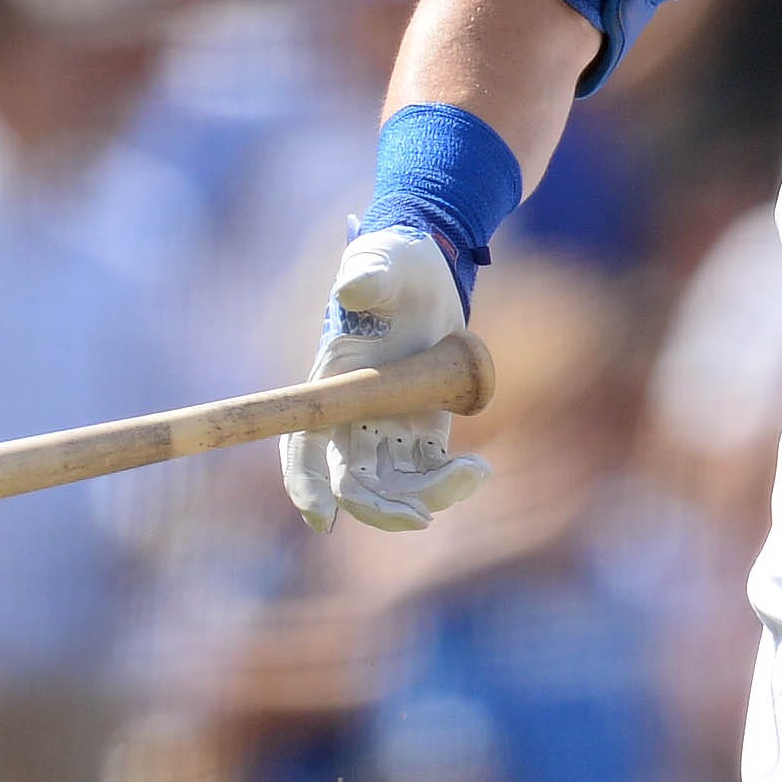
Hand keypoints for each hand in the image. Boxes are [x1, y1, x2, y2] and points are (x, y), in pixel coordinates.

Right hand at [281, 228, 490, 534]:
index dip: (305, 482)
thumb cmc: (395, 267)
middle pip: (351, 482)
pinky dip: (451, 483)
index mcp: (330, 384)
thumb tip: (352, 290)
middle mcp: (352, 416)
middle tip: (421, 517)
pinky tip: (479, 470)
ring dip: (425, 499)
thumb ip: (368, 275)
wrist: (431, 274)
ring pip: (394, 488)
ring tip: (472, 475)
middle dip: (378, 508)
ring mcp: (388, 428)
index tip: (323, 516)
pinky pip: (430, 474)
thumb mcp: (382, 264)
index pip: (302, 444)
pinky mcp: (425, 431)